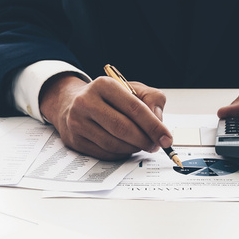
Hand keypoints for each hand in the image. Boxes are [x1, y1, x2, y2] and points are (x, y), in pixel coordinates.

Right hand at [39, 74, 171, 159]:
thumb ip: (152, 100)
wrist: (72, 104)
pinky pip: (105, 153)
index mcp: (104, 85)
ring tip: (141, 145)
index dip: (154, 126)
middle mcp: (86, 101)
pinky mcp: (75, 140)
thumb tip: (159, 123)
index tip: (166, 138)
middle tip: (155, 146)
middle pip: (123, 128)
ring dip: (133, 149)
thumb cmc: (109, 98)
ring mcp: (77, 122)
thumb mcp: (132, 89)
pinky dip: (121, 154)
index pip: (134, 108)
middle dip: (144, 140)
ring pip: (114, 144)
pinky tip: (126, 147)